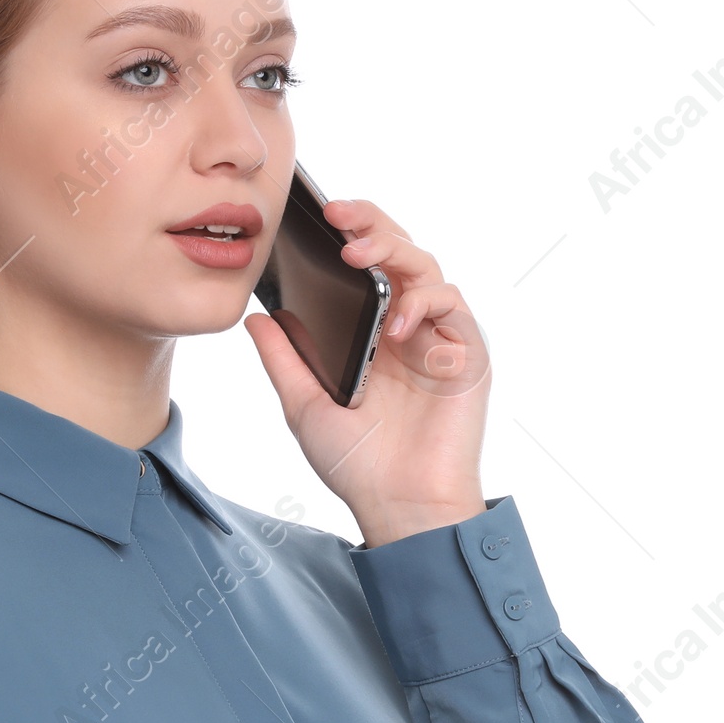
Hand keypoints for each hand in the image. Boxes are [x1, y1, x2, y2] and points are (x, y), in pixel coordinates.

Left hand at [244, 197, 491, 546]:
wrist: (399, 506)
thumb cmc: (357, 464)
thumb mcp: (304, 405)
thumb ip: (283, 359)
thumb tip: (255, 317)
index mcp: (372, 332)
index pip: (365, 266)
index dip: (348, 234)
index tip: (317, 217)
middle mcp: (408, 327)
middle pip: (397, 252)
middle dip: (370, 225)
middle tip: (338, 216)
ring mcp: (439, 337)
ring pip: (426, 267)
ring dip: (393, 252)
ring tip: (358, 257)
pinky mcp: (468, 354)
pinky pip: (452, 305)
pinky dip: (424, 303)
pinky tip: (397, 323)